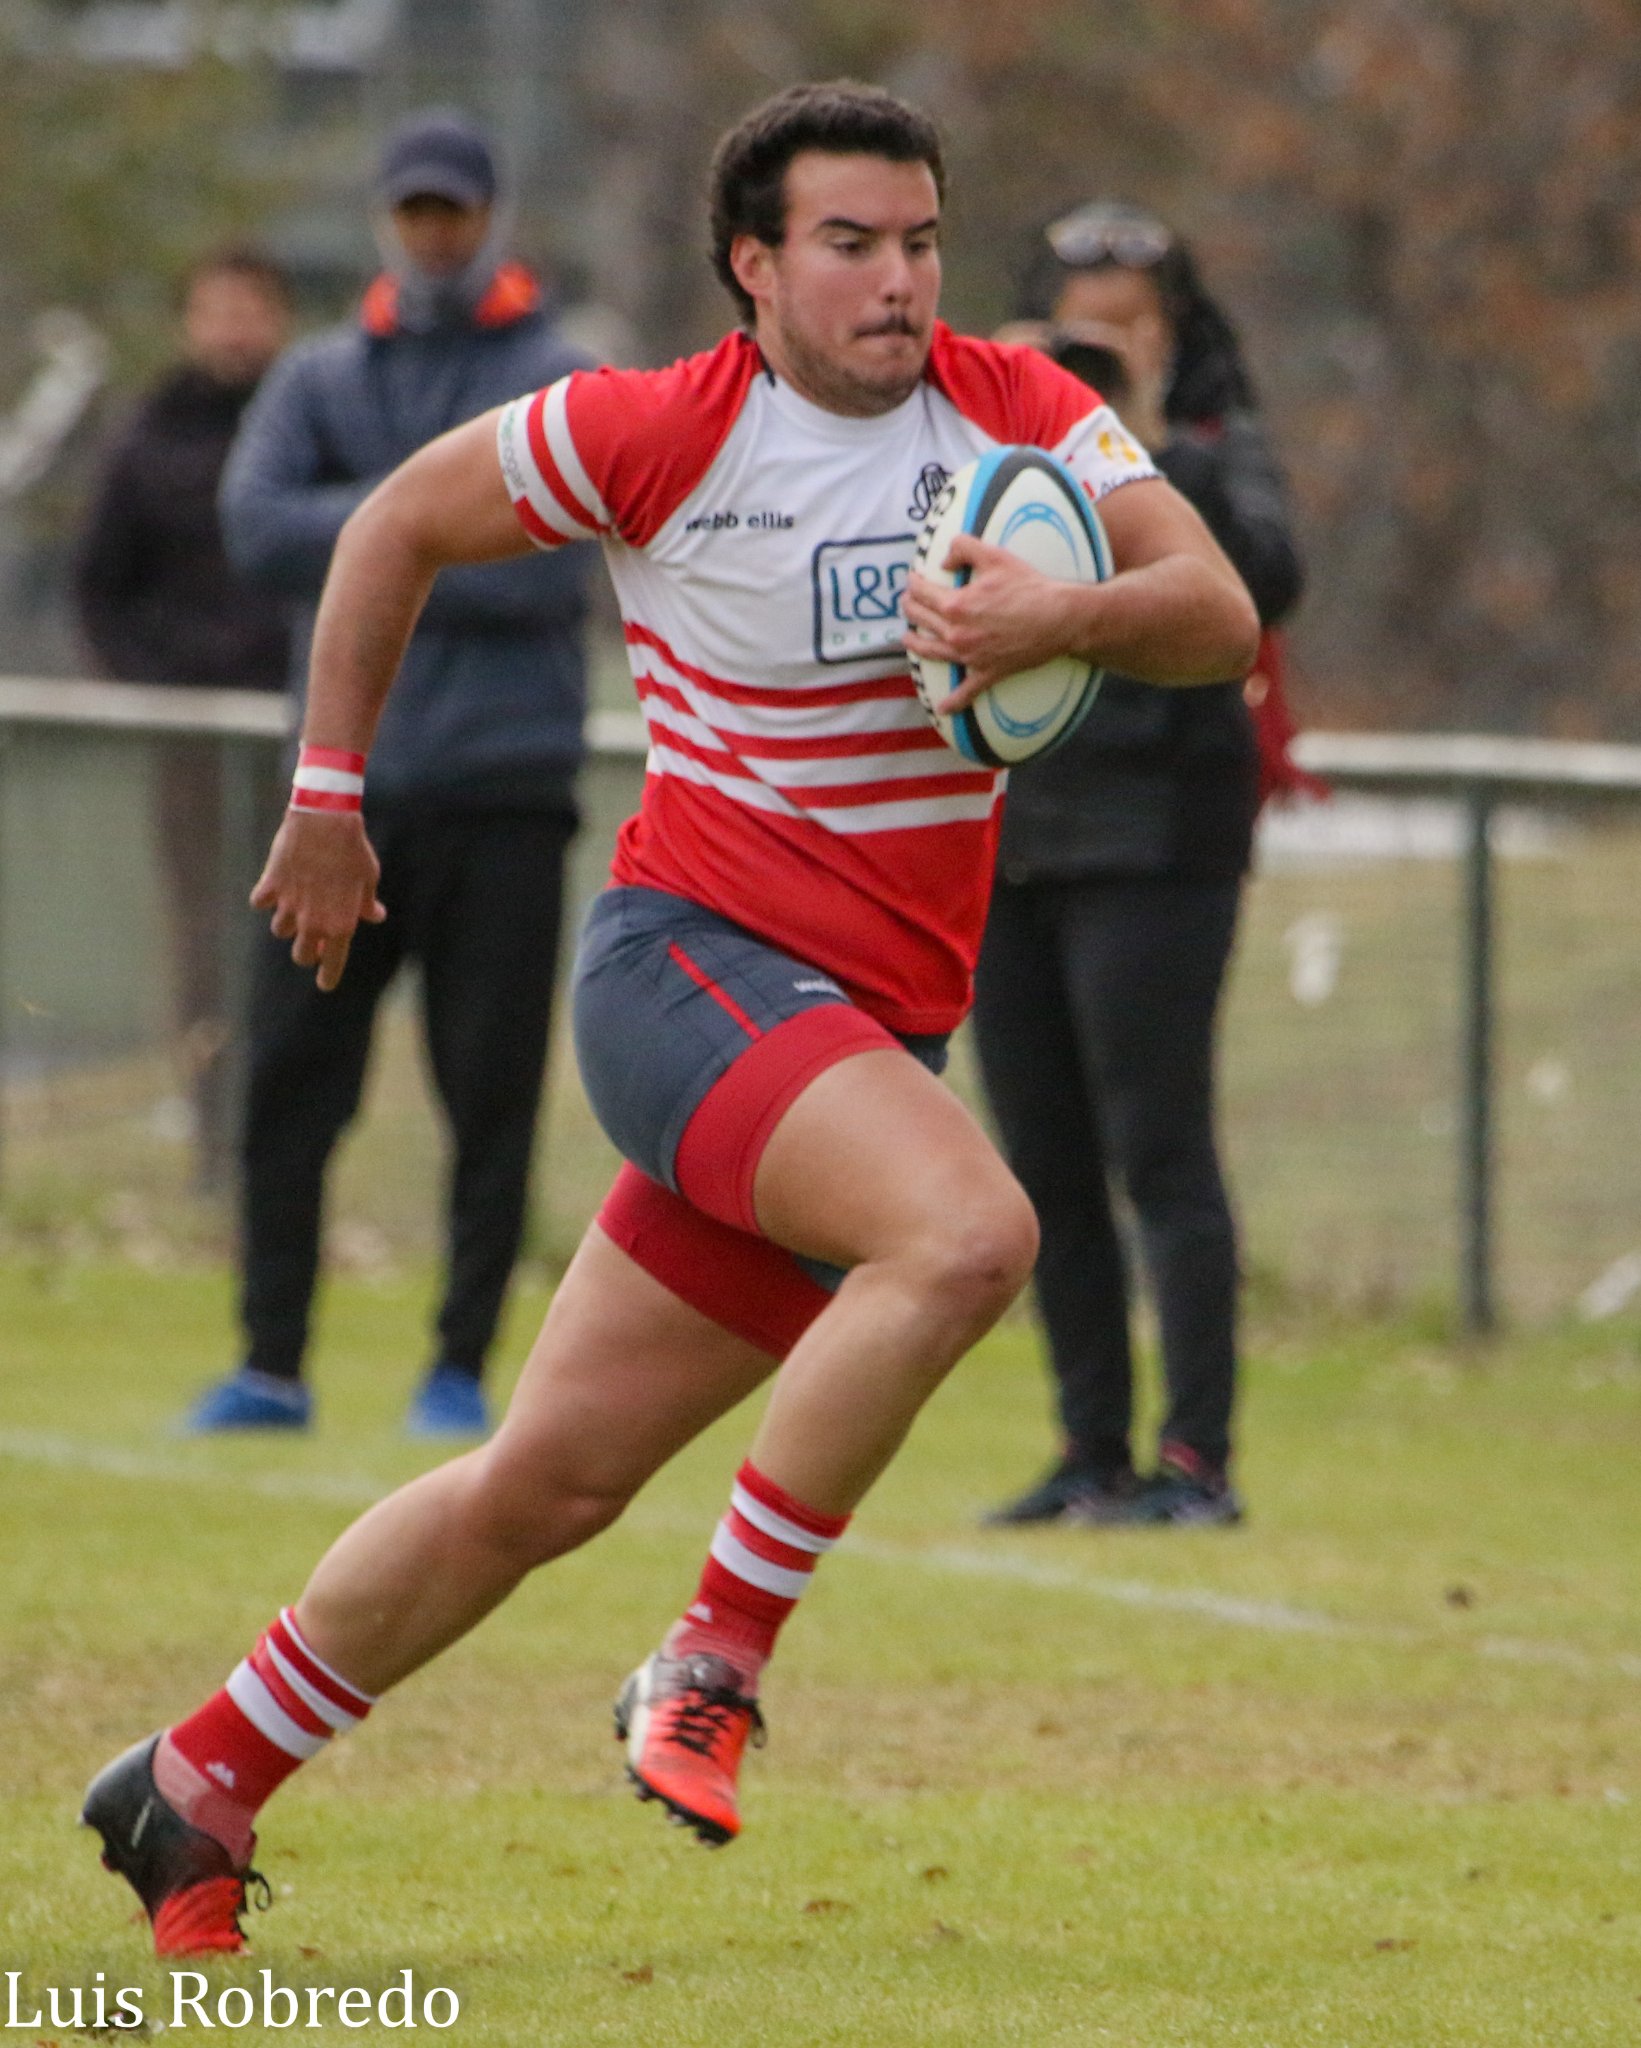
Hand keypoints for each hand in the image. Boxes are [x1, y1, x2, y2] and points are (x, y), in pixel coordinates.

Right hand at [250, 810, 386, 991]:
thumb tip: (375, 916)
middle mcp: (313, 921)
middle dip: (306, 952)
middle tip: (310, 942)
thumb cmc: (353, 849)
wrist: (325, 821)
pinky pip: (260, 902)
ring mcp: (288, 905)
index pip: (332, 963)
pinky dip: (265, 897)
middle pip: (301, 955)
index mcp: (340, 925)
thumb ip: (367, 903)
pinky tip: (273, 887)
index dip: (328, 976)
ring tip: (295, 907)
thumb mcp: (369, 878)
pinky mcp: (270, 886)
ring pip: (280, 930)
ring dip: (287, 923)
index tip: (325, 984)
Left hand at [903, 532, 1089, 715]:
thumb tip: (943, 561)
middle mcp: (956, 633)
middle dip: (909, 608)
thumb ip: (963, 548)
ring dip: (914, 644)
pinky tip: (942, 709)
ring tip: (907, 638)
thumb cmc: (1028, 586)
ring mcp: (970, 656)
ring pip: (930, 653)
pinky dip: (953, 702)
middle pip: (921, 620)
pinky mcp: (987, 672)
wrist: (1058, 618)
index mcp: (955, 605)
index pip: (921, 592)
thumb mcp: (995, 555)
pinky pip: (966, 691)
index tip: (912, 580)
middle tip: (907, 602)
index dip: (913, 583)